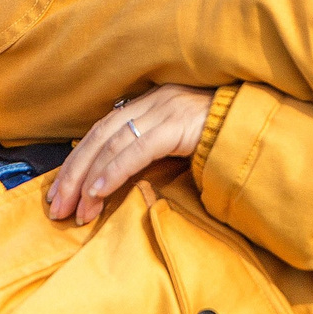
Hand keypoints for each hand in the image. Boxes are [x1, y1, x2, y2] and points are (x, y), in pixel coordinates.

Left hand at [47, 85, 212, 223]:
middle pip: (98, 138)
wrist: (257, 126)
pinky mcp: (177, 125)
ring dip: (88, 182)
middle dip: (72, 175)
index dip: (76, 162)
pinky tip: (97, 193)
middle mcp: (153, 101)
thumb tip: (113, 177)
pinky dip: (112, 173)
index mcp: (149, 103)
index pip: (100, 132)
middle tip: (56, 208)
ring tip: (75, 211)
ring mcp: (165, 110)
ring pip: (112, 145)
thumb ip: (149, 149)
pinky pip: (136, 151)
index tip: (58, 192)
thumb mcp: (178, 141)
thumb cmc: (220, 139)